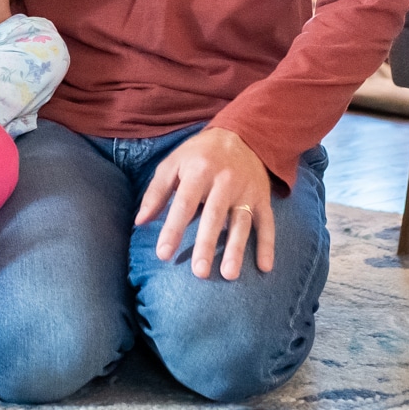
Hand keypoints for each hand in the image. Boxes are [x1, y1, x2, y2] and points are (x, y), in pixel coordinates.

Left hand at [134, 126, 276, 280]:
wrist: (242, 134)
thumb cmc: (200, 154)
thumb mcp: (173, 163)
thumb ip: (156, 192)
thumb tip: (140, 221)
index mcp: (199, 172)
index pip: (184, 203)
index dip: (173, 228)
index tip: (163, 254)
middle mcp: (225, 182)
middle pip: (215, 216)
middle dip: (207, 245)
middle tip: (199, 272)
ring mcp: (247, 191)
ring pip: (242, 223)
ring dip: (237, 249)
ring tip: (229, 275)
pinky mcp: (263, 198)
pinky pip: (267, 223)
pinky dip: (268, 245)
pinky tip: (265, 267)